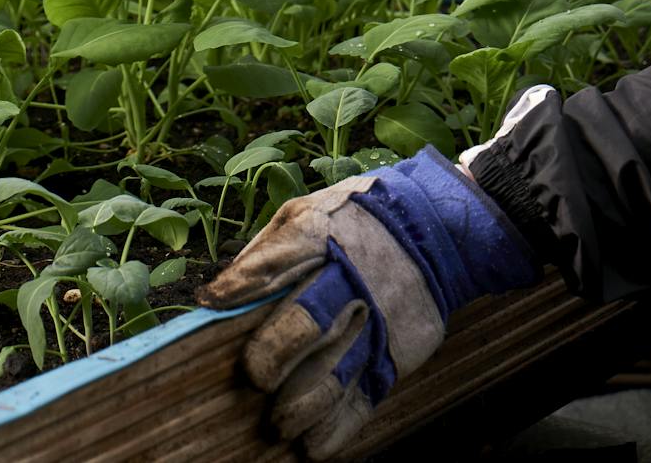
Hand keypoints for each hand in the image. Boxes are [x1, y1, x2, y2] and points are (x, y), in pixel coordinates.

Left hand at [199, 147, 539, 457]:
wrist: (439, 229)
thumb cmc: (354, 221)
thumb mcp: (311, 210)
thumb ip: (268, 251)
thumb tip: (221, 295)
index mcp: (323, 238)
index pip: (277, 261)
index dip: (241, 285)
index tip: (211, 303)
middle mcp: (350, 281)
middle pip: (306, 324)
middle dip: (273, 355)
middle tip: (254, 375)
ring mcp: (376, 320)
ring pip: (335, 372)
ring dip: (300, 405)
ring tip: (277, 422)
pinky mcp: (396, 351)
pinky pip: (365, 397)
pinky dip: (337, 427)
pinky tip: (311, 443)